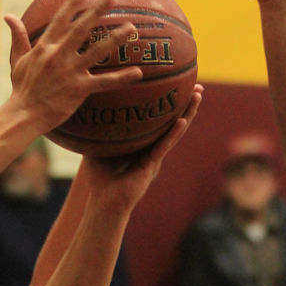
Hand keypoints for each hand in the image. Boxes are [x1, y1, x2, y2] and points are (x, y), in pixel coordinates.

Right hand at [5, 0, 143, 129]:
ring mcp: (70, 72)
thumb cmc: (21, 89)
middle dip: (96, 12)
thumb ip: (18, 37)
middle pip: (81, 29)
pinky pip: (104, 82)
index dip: (73, 3)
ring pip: (97, 52)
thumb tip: (8, 16)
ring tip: (131, 27)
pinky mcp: (79, 89)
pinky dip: (122, 78)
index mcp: (45, 47)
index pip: (60, 20)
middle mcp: (58, 56)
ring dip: (115, 39)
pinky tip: (138, 72)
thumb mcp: (17, 60)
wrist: (24, 115)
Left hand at [78, 84, 202, 209]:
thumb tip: (87, 104)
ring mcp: (155, 155)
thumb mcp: (97, 146)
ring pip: (175, 131)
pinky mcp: (152, 165)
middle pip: (173, 120)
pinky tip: (182, 121)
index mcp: (143, 141)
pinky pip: (164, 146)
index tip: (176, 83)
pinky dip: (173, 134)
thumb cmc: (100, 177)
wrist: (104, 202)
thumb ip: (97, 128)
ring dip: (188, 113)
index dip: (168, 102)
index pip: (158, 118)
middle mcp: (153, 146)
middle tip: (197, 84)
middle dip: (185, 103)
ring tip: (197, 96)